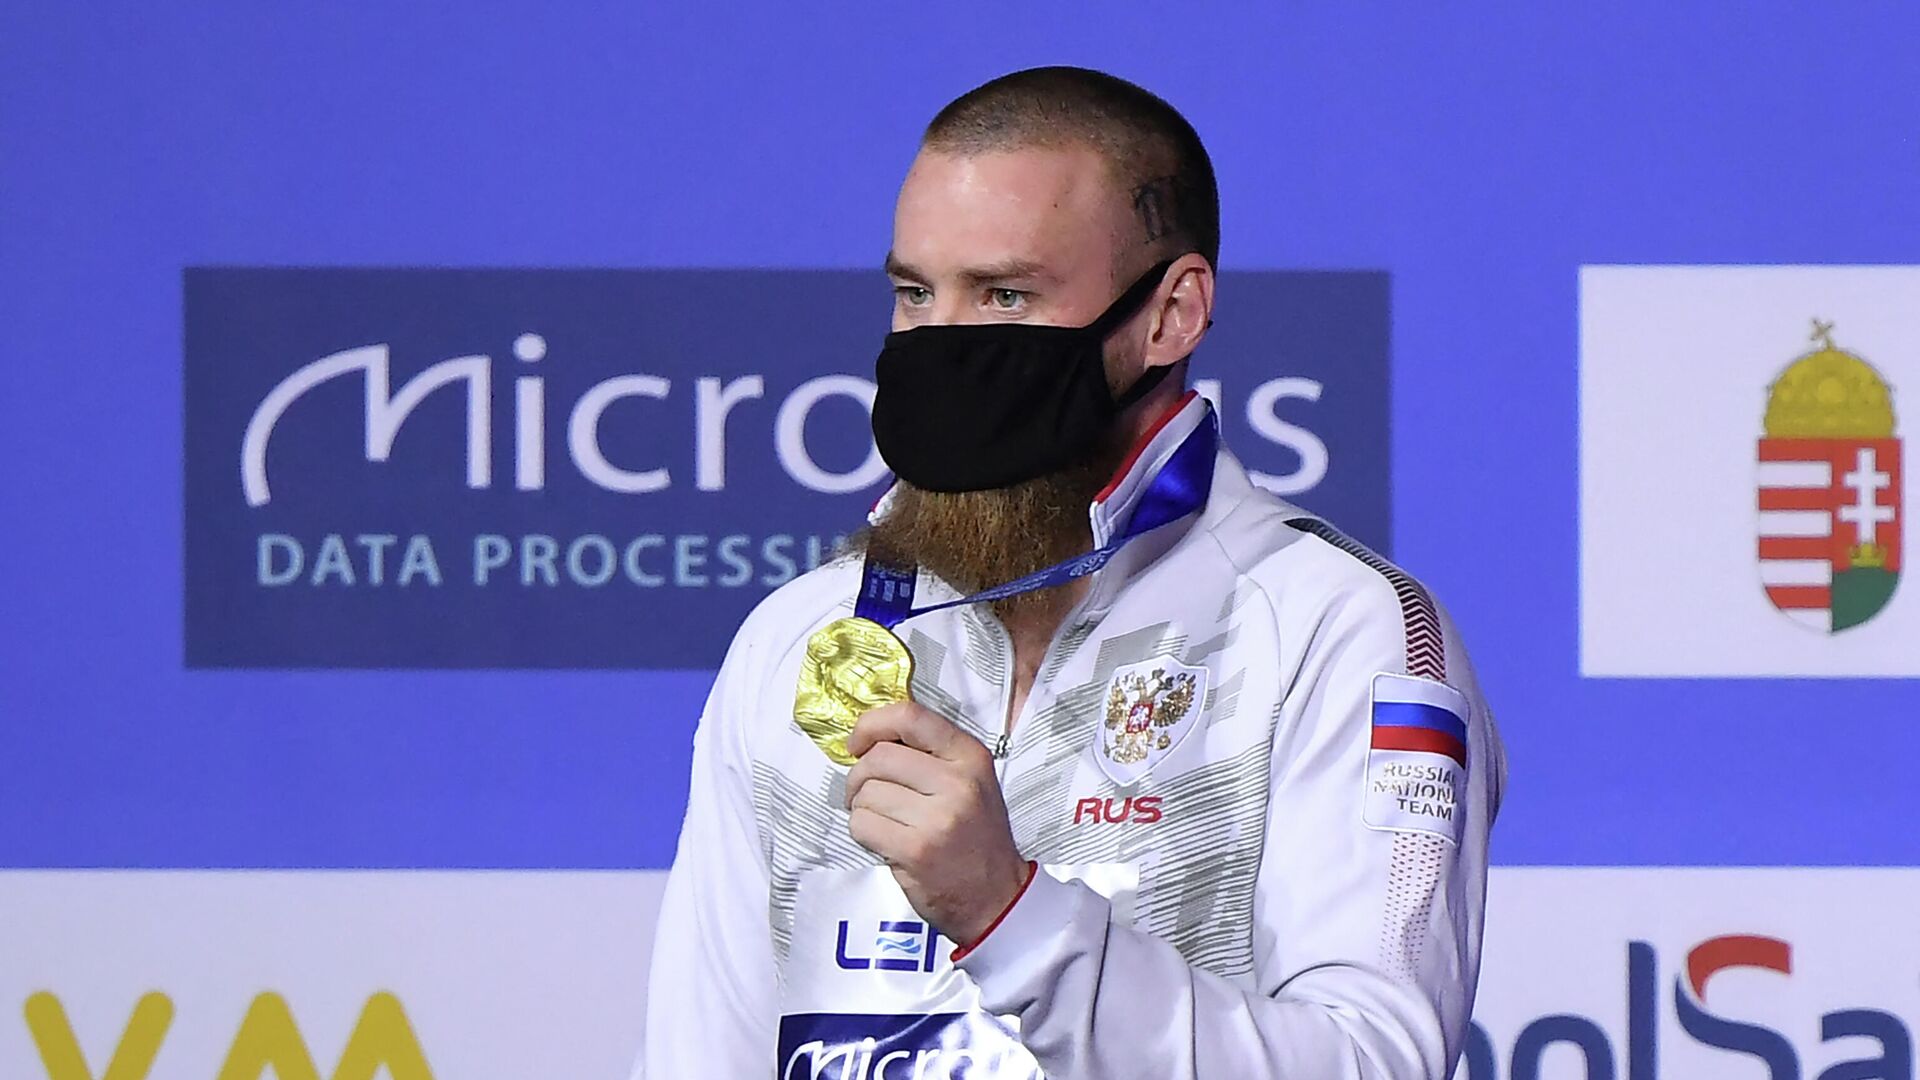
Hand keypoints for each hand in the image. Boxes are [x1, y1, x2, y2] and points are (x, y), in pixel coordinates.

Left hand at [844, 702, 1031, 946]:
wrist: (997, 898)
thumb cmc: (977, 838)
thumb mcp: (971, 782)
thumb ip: (930, 755)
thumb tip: (870, 738)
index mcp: (970, 757)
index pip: (910, 717)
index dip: (872, 724)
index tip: (858, 742)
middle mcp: (958, 782)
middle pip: (879, 757)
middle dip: (858, 775)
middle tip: (864, 793)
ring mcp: (938, 817)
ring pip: (866, 793)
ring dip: (861, 808)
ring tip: (883, 822)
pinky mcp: (916, 850)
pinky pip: (862, 824)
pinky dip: (861, 831)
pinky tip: (882, 840)